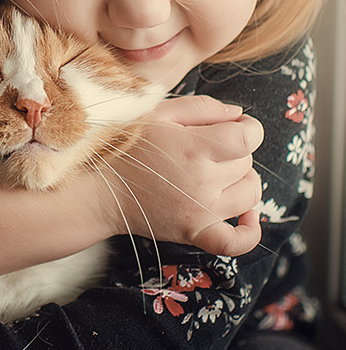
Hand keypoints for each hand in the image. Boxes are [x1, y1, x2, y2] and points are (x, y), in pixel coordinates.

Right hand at [97, 95, 263, 255]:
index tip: (234, 128)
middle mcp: (203, 182)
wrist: (100, 188)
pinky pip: (235, 242)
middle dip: (232, 152)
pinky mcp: (194, 233)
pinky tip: (248, 217)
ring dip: (241, 181)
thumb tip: (239, 116)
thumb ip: (202, 107)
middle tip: (204, 148)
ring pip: (249, 194)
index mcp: (195, 148)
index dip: (248, 129)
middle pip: (246, 163)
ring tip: (218, 174)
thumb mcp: (158, 113)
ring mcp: (200, 212)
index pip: (249, 138)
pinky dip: (249, 232)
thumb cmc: (126, 146)